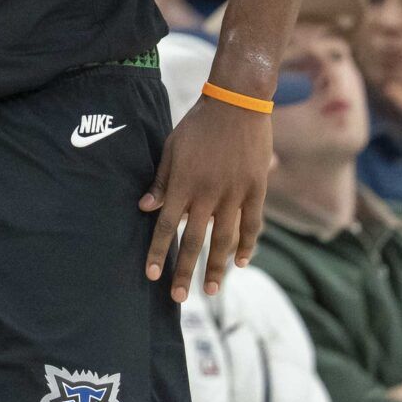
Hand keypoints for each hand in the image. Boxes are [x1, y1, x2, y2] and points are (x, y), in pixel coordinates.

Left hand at [141, 94, 270, 300]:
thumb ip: (161, 181)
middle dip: (184, 271)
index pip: (165, 226)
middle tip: (178, 298)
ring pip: (224, 240)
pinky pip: (252, 225)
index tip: (151, 275)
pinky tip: (241, 262)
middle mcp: (207, 194)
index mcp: (183, 184)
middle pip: (193, 241)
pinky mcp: (256, 190)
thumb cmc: (198, 125)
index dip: (157, 252)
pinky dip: (247, 245)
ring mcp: (234, 194)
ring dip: (216, 267)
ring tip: (210, 290)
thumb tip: (145, 209)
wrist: (237, 103)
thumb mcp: (171, 148)